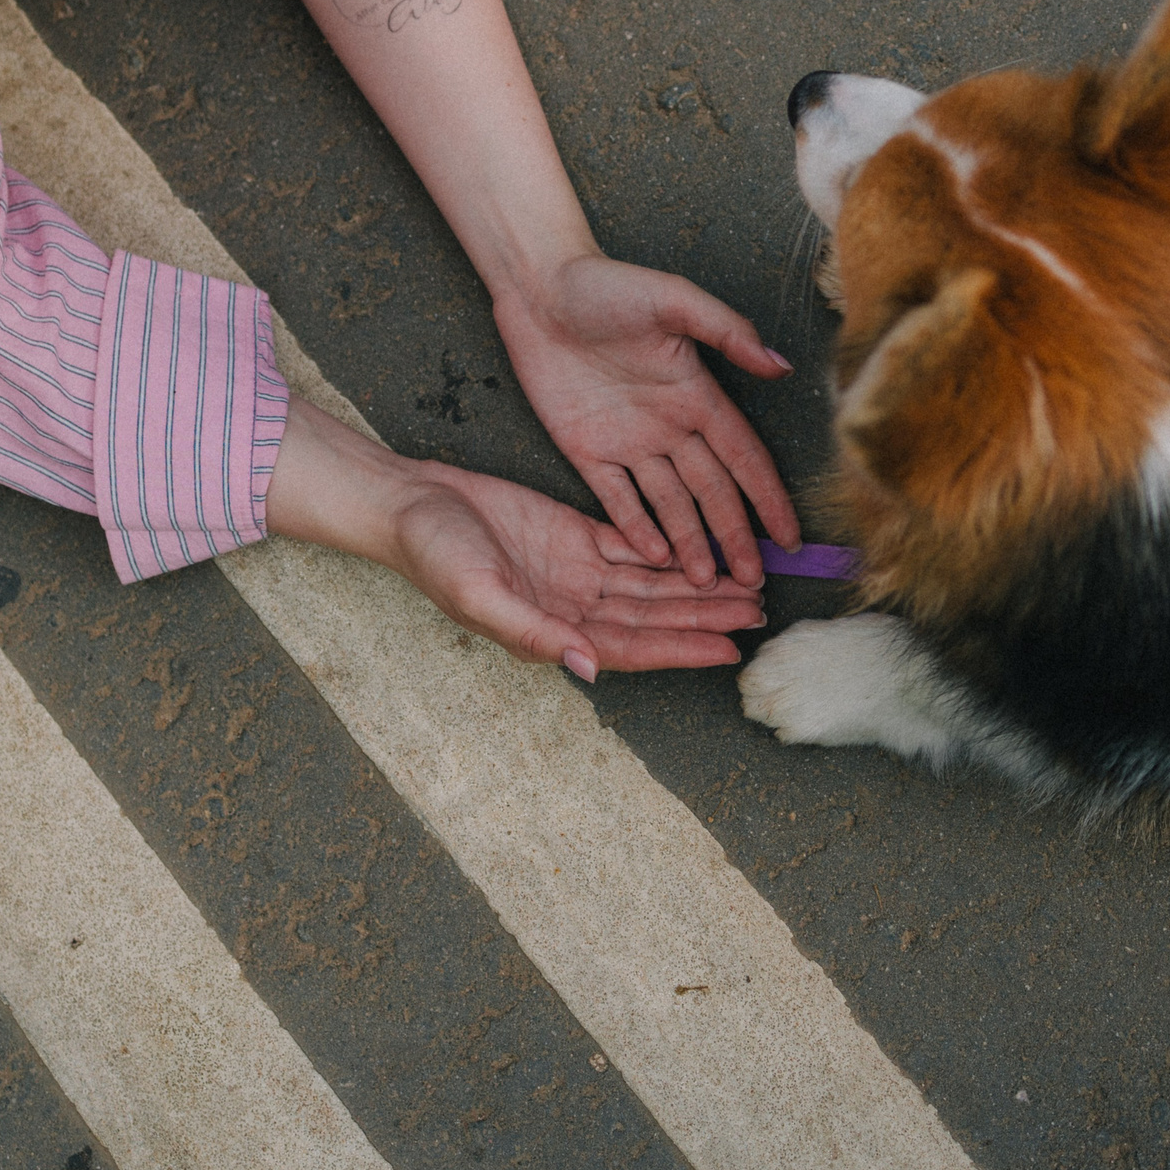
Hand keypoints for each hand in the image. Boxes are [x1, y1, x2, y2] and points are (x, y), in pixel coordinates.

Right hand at [264, 400, 762, 675]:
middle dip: (706, 617)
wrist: (410, 501)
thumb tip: (588, 668)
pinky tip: (707, 549)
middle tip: (759, 614)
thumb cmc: (433, 554)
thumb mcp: (479, 594)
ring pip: (652, 584)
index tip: (728, 651)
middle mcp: (574, 606)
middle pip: (654, 616)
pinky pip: (634, 547)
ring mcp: (577, 571)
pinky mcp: (575, 533)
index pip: (632, 646)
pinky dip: (670, 551)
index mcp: (553, 630)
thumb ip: (532, 632)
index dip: (681, 649)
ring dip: (697, 586)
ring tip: (748, 586)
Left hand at [494, 253, 801, 588]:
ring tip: (708, 584)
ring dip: (690, 543)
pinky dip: (636, 528)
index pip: (743, 458)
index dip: (768, 498)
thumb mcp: (674, 299)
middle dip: (735, 536)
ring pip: (668, 504)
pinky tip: (656, 559)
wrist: (539, 287)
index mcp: (696, 395)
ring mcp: (627, 442)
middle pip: (711, 492)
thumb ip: (728, 332)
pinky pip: (616, 499)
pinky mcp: (585, 450)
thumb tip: (782, 367)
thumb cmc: (609, 285)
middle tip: (754, 583)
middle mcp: (669, 427)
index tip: (791, 537)